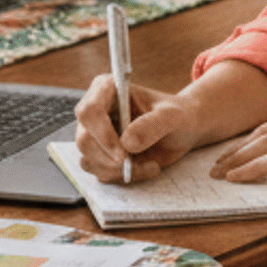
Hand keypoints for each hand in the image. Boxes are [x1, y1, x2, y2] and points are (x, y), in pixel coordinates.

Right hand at [73, 74, 201, 182]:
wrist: (182, 130)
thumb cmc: (176, 115)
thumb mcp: (172, 115)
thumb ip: (152, 124)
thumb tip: (126, 143)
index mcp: (107, 90)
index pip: (89, 112)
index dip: (102, 135)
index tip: (124, 154)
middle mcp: (95, 112)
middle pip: (84, 141)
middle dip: (110, 160)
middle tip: (137, 164)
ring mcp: (95, 134)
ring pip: (89, 160)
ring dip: (118, 171)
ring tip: (150, 165)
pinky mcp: (100, 153)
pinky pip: (99, 171)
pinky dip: (121, 176)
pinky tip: (143, 168)